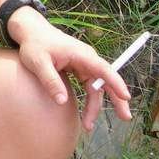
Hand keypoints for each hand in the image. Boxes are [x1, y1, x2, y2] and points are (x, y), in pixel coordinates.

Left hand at [9, 8, 132, 130]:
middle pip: (106, 80)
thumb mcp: (38, 63)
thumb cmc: (34, 45)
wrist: (32, 32)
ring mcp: (85, 64)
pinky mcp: (80, 69)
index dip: (115, 82)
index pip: (103, 69)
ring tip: (88, 126)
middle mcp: (87, 59)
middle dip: (117, 98)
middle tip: (125, 117)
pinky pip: (90, 87)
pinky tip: (87, 114)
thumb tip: (62, 102)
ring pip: (97, 87)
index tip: (126, 96)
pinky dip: (90, 100)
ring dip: (96, 106)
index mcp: (80, 54)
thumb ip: (50, 81)